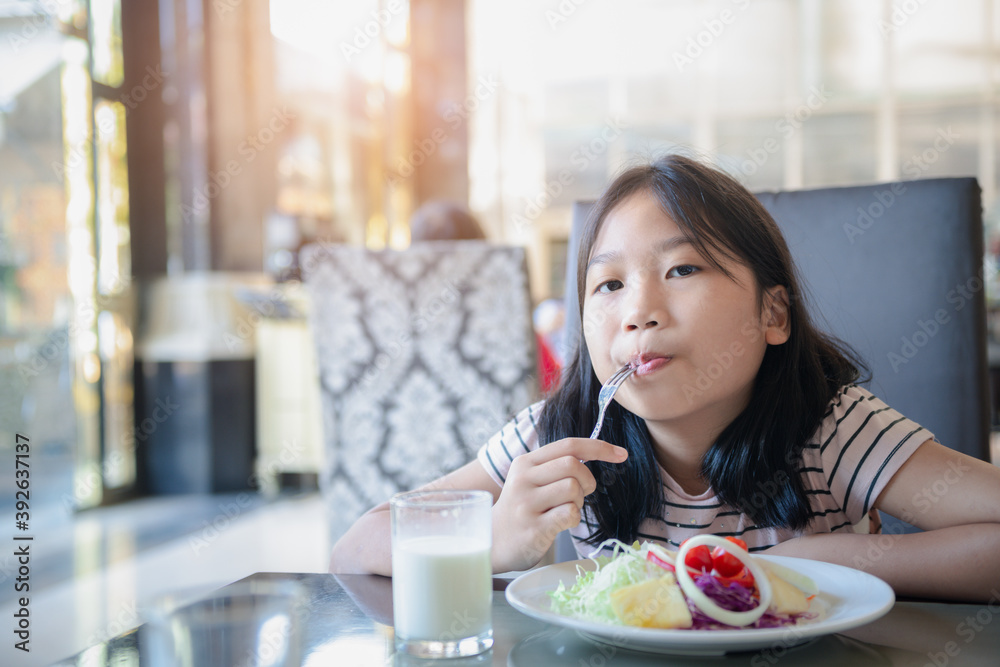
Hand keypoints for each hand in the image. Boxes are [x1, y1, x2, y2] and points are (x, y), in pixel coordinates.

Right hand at [491, 438, 627, 571]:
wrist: (495, 541)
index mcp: (525, 463)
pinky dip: (573, 518)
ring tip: (564, 510)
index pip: (568, 445)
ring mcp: (526, 503)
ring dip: (578, 501)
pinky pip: (569, 513)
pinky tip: (560, 523)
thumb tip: (596, 451)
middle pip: (573, 464)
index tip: (621, 454)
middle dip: (587, 479)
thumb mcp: (532, 480)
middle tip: (581, 494)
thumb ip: (556, 465)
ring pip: (573, 488)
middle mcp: (523, 479)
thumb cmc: (523, 509)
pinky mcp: (533, 527)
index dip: (598, 447)